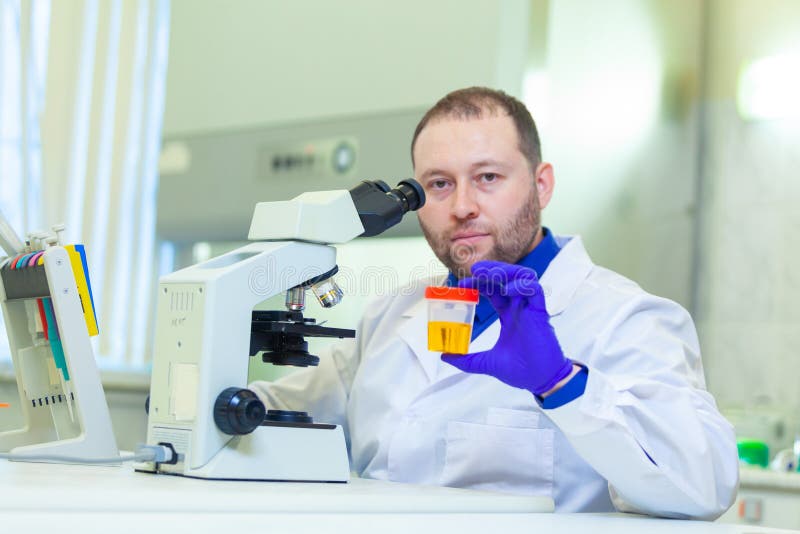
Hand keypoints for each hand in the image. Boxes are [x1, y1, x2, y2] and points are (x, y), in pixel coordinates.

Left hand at [442, 260, 573, 395]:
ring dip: (506, 272)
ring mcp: (530, 308)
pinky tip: (508, 290)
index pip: (492, 290)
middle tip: (474, 270)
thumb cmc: (521, 370)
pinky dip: (522, 285)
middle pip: (506, 279)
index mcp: (508, 315)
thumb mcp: (486, 363)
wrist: (541, 381)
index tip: (461, 286)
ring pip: (522, 277)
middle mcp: (518, 308)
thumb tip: (444, 356)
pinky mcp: (540, 313)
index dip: (477, 284)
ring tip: (490, 274)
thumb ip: (466, 360)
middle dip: (490, 271)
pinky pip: (535, 290)